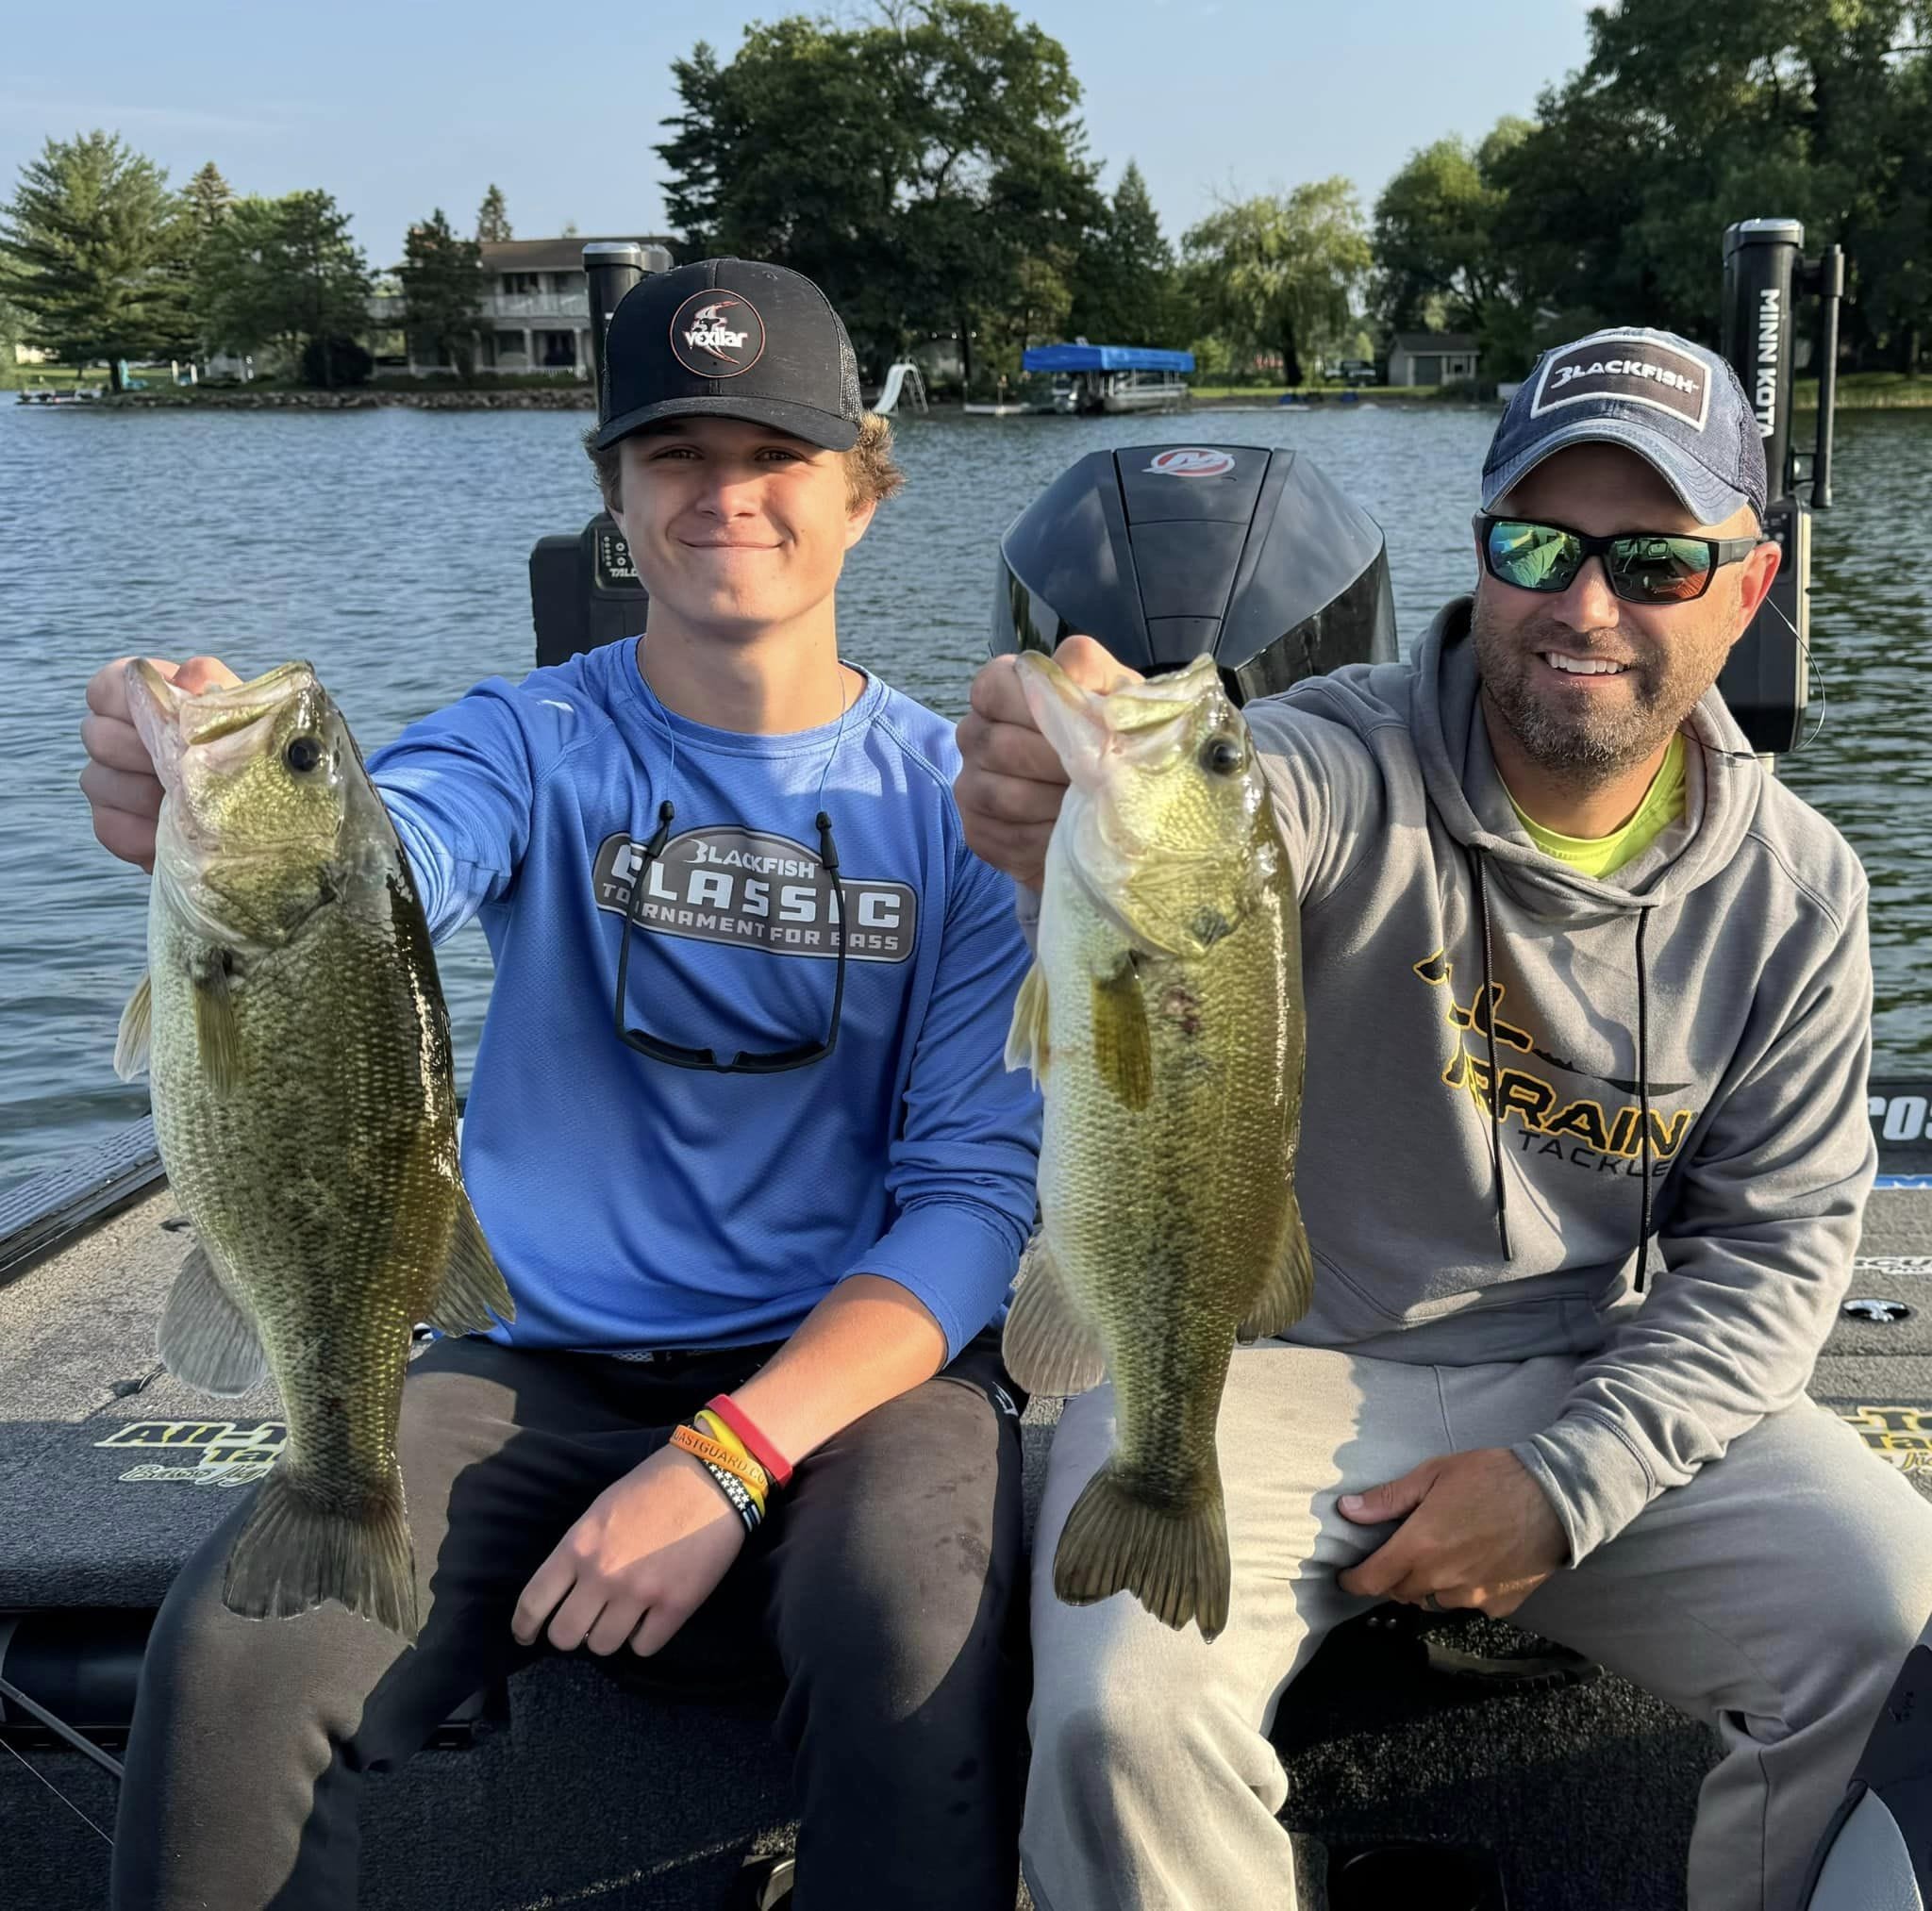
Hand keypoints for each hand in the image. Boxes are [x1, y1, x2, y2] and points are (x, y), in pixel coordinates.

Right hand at [81, 655, 239, 869]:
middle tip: (184, 768)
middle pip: (96, 734)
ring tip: (190, 805)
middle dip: (141, 752)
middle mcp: (120, 736)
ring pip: (96, 780)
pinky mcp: (115, 825)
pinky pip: (108, 826)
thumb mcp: (248, 721)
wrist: (270, 820)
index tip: (162, 717)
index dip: (125, 699)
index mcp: (150, 700)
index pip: (108, 684)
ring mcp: (112, 781)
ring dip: (146, 794)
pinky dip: (144, 833)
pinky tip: (177, 835)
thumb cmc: (257, 760)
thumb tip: (191, 675)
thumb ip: (219, 690)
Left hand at [512, 1443, 748, 1657]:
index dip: (524, 1627)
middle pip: (565, 1637)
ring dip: (610, 1636)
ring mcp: (640, 1593)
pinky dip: (645, 1636)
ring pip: (603, 1647)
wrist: (713, 1475)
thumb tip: (569, 1591)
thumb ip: (580, 1551)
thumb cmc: (654, 1485)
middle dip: (572, 1634)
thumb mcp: (601, 1510)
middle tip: (586, 1623)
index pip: (533, 1603)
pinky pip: (644, 1647)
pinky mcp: (676, 1605)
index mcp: (579, 1546)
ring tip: (624, 1616)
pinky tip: (652, 1616)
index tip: (526, 1635)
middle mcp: (603, 1574)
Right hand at [954, 636, 1141, 889]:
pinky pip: (1007, 838)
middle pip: (1002, 746)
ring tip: (1094, 806)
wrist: (1116, 802)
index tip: (1085, 728)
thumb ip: (1091, 672)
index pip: (995, 688)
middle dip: (1059, 764)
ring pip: (1004, 796)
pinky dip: (1049, 839)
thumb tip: (1071, 674)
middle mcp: (974, 734)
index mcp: (999, 690)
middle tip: (1101, 776)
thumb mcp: (1112, 693)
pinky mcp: (978, 832)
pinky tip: (1075, 834)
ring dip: (1056, 804)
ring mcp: (969, 786)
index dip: (1040, 709)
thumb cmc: (1111, 735)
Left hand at [1335, 1448, 1567, 1618]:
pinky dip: (1463, 1589)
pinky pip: (1469, 1604)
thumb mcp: (1433, 1474)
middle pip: (1401, 1592)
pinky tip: (1475, 1562)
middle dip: (1392, 1577)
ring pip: (1434, 1601)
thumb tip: (1348, 1510)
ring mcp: (1473, 1597)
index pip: (1372, 1581)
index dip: (1354, 1582)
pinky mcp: (1500, 1605)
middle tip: (1400, 1553)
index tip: (1347, 1578)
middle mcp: (1443, 1580)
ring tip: (1441, 1554)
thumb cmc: (1491, 1477)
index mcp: (1420, 1547)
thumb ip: (1388, 1498)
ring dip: (1428, 1585)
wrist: (1556, 1497)